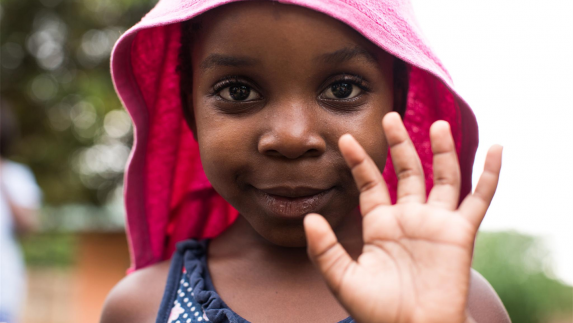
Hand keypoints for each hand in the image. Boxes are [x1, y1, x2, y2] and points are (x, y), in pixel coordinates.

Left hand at [304, 112, 501, 322]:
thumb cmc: (377, 311)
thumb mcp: (342, 279)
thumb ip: (324, 249)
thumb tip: (308, 218)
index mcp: (380, 224)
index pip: (370, 184)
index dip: (359, 161)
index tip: (344, 139)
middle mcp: (408, 218)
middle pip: (407, 171)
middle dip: (400, 144)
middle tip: (391, 117)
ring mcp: (435, 223)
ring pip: (443, 177)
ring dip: (442, 151)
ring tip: (437, 124)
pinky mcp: (460, 233)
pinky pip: (479, 199)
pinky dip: (489, 175)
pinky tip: (496, 148)